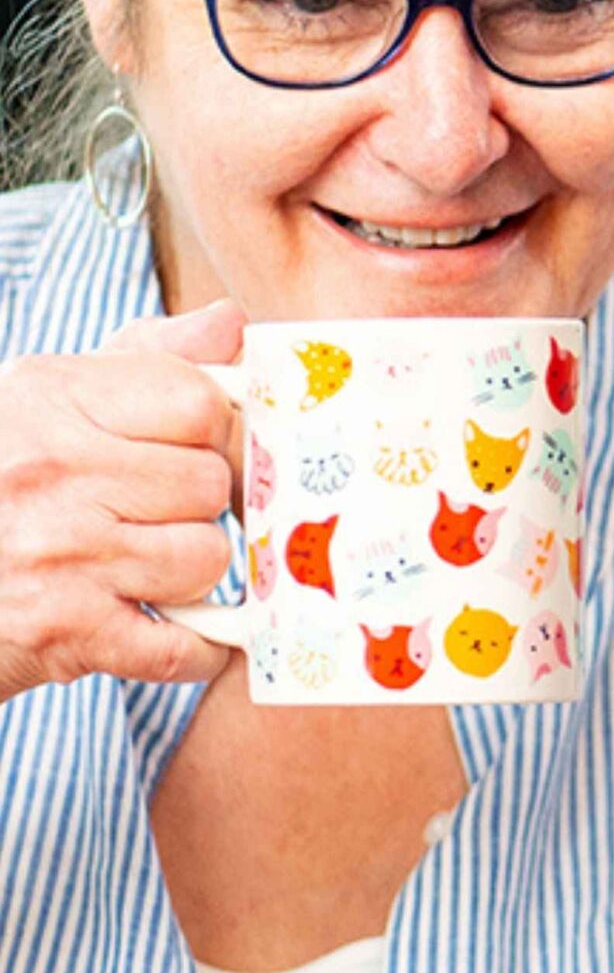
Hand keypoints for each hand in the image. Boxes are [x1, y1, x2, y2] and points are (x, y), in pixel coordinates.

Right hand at [0, 299, 243, 698]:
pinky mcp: (68, 632)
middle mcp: (52, 472)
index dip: (215, 430)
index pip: (198, 403)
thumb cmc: (0, 474)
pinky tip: (179, 629)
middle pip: (208, 484)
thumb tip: (230, 324)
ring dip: (192, 569)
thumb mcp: (49, 396)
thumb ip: (149, 355)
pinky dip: (198, 648)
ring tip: (148, 564)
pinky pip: (182, 646)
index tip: (198, 447)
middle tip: (163, 511)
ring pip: (205, 558)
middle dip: (202, 502)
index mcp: (50, 398)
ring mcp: (61, 555)